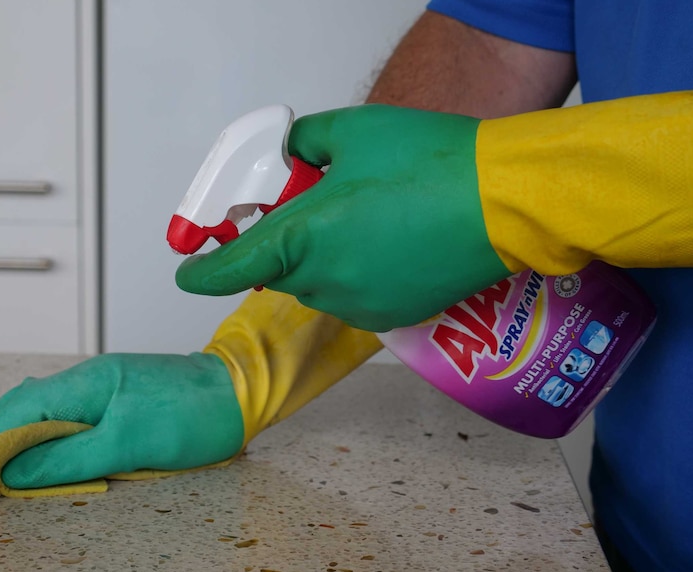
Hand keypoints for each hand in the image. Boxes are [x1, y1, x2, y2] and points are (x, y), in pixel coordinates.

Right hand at [0, 353, 243, 496]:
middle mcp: (87, 383)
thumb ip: (71, 457)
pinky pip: (61, 422)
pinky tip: (18, 449)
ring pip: (37, 417)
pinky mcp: (114, 405)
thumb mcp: (132, 440)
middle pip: (18, 413)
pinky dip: (32, 439)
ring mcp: (100, 392)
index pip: (17, 415)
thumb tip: (13, 469)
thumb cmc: (196, 413)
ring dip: (0, 441)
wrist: (242, 392)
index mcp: (87, 383)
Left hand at [176, 104, 510, 331]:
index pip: (229, 268)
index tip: (188, 271)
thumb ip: (307, 143)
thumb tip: (294, 154)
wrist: (503, 203)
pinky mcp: (391, 318)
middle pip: (278, 272)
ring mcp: (359, 305)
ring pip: (317, 285)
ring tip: (364, 221)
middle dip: (284, 245)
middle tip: (315, 207)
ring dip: (322, 261)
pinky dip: (355, 275)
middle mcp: (324, 281)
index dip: (202, 271)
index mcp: (302, 237)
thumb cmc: (431, 163)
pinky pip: (352, 297)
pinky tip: (387, 244)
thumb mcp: (354, 132)